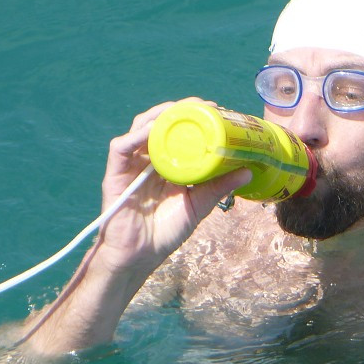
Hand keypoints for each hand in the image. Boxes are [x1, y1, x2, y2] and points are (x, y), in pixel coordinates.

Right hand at [95, 98, 250, 277]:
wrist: (139, 257)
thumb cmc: (166, 232)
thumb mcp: (198, 205)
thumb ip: (218, 188)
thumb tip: (247, 171)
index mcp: (167, 163)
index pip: (178, 130)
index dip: (193, 115)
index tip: (216, 109)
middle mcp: (148, 159)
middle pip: (159, 122)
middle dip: (179, 109)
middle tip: (203, 105)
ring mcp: (131, 165)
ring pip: (139, 128)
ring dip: (159, 115)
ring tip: (180, 111)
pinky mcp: (115, 174)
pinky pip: (121, 148)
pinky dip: (136, 136)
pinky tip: (152, 131)